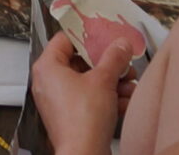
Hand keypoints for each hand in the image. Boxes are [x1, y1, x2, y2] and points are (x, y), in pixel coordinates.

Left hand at [29, 30, 133, 154]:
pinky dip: (109, 99)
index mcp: (47, 67)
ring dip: (114, 83)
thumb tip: (121, 44)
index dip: (86, 36)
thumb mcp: (103, 80)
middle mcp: (50, 82)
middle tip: (125, 63)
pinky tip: (128, 100)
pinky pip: (91, 100)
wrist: (84, 153)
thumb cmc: (83, 118)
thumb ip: (113, 58)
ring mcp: (60, 101)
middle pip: (81, 63)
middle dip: (108, 65)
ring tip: (131, 84)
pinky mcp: (72, 116)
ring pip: (90, 83)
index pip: (64, 40)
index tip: (105, 36)